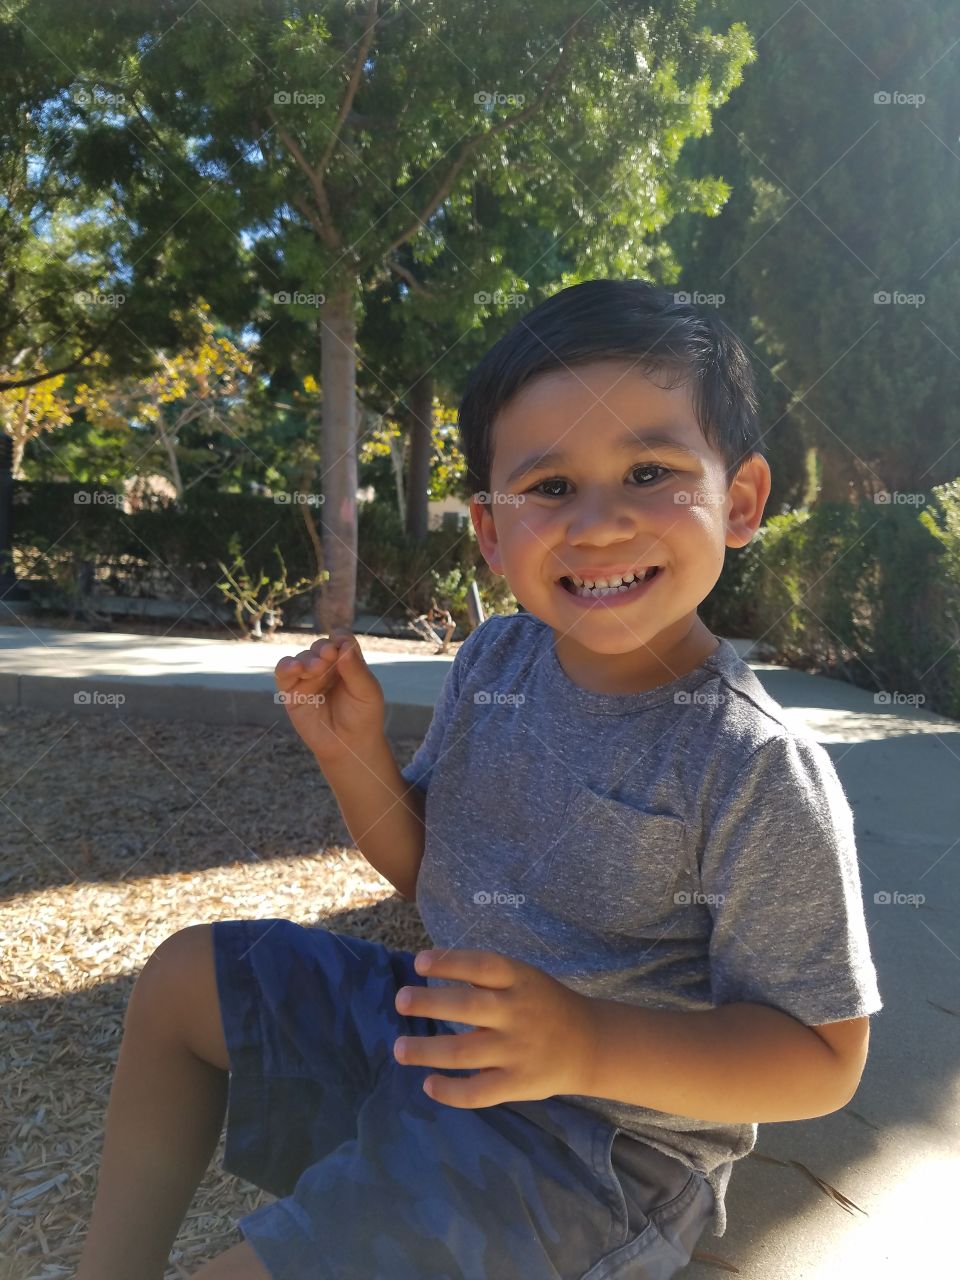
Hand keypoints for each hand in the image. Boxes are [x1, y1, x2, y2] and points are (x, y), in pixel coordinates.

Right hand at [274, 630, 385, 764]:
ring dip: (308, 659)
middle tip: (328, 656)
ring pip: (302, 658)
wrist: (349, 745)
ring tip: (316, 668)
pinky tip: (294, 667)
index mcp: (347, 662)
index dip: (339, 638)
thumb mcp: (367, 692)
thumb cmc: (363, 716)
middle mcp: (327, 667)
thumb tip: (343, 645)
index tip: (340, 641)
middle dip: (323, 650)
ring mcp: (308, 678)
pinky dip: (286, 666)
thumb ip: (356, 669)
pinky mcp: (291, 692)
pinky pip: (283, 673)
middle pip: (320, 647)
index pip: (341, 641)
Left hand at [392, 948, 596, 1107]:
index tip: (419, 963)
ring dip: (426, 1050)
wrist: (590, 1044)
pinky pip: (478, 1092)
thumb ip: (486, 978)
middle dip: (428, 1003)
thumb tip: (432, 970)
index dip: (449, 962)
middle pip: (467, 1006)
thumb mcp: (524, 978)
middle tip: (401, 1000)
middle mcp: (516, 1012)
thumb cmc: (543, 1005)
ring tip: (399, 1049)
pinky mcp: (517, 1083)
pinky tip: (429, 1084)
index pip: (481, 966)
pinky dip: (450, 1091)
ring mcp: (516, 1051)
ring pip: (464, 1051)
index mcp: (519, 980)